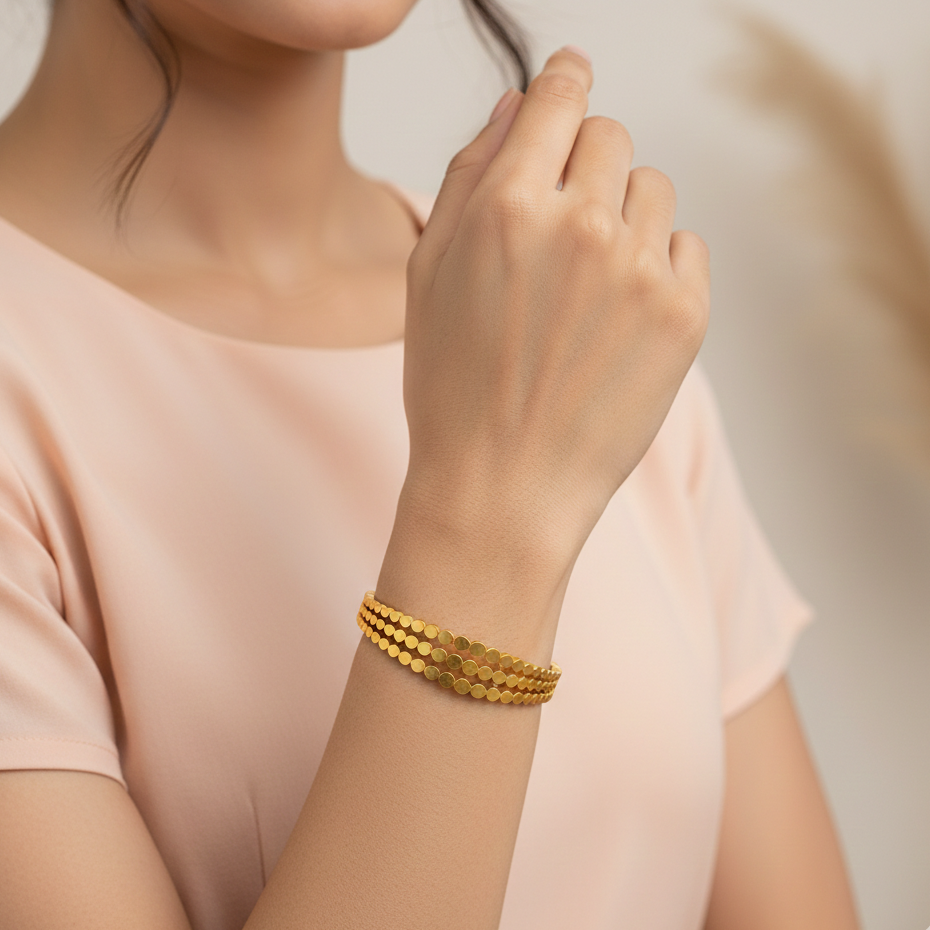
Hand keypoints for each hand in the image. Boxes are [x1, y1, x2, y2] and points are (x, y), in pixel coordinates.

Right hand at [399, 47, 709, 575]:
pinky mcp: (685, 314)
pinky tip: (616, 320)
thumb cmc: (454, 391)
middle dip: (584, 166)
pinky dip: (656, 267)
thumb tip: (517, 106)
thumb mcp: (427, 275)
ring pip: (652, 189)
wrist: (503, 489)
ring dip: (622, 218)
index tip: (572, 81)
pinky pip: (685, 246)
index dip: (566, 82)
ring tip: (584, 291)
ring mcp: (640, 269)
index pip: (559, 95)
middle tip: (559, 232)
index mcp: (507, 205)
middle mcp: (580, 224)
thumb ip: (469, 173)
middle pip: (610, 136)